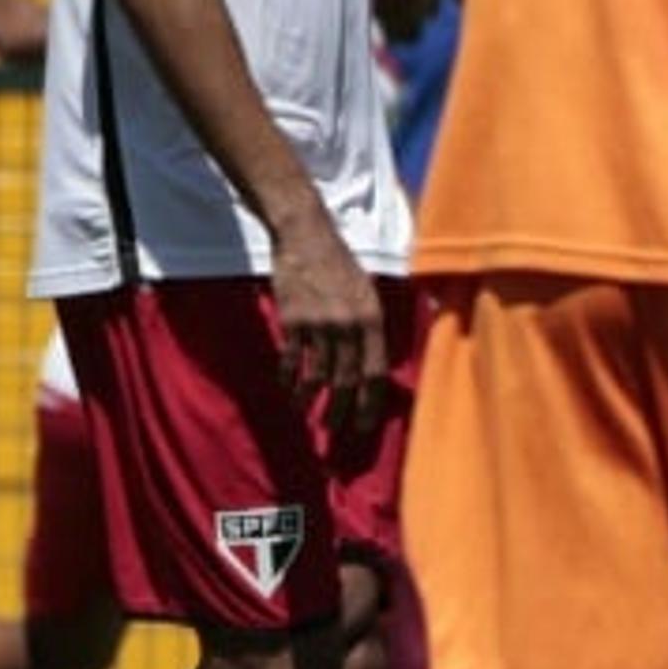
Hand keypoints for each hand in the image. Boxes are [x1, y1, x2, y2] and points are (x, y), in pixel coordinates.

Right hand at [270, 212, 386, 427]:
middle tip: (337, 431)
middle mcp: (348, 326)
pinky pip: (292, 360)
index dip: (370, 404)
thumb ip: (375, 327)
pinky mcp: (292, 321)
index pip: (376, 373)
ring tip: (309, 414)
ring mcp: (318, 325)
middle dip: (341, 411)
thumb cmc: (342, 266)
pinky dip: (289, 379)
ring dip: (312, 399)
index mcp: (372, 320)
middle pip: (347, 381)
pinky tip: (288, 391)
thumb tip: (379, 364)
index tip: (364, 426)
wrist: (307, 237)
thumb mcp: (370, 293)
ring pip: (317, 375)